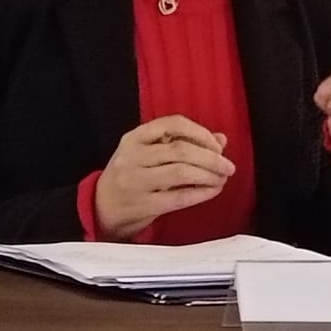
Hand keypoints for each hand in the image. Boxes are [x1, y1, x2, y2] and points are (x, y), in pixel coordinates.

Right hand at [93, 116, 233, 239]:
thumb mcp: (151, 153)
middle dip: (211, 158)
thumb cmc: (133, 175)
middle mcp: (133, 156)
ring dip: (209, 175)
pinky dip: (201, 193)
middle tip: (228, 166)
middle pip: (181, 150)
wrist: (102, 207)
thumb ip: (184, 143)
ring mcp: (135, 181)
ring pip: (181, 172)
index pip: (173, 124)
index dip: (200, 133)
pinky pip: (179, 197)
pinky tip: (212, 191)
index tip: (217, 145)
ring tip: (222, 178)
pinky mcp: (142, 204)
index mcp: (135, 137)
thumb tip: (221, 139)